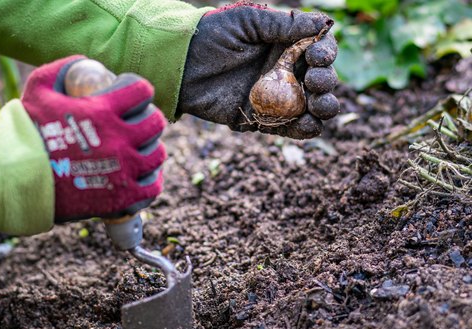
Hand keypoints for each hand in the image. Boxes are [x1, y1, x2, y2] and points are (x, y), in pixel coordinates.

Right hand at [22, 56, 166, 221]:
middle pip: (155, 123)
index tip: (135, 96)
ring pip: (157, 154)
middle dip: (149, 119)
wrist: (16, 178)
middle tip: (138, 124)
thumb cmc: (26, 132)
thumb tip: (84, 63)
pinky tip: (141, 176)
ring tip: (140, 151)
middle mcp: (120, 140)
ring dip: (151, 149)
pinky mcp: (122, 197)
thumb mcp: (39, 88)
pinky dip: (150, 180)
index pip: (142, 91)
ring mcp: (124, 170)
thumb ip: (62, 69)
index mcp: (104, 111)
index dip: (140, 90)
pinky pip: (152, 187)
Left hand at [177, 2, 338, 138]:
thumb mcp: (246, 22)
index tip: (316, 56)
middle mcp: (285, 71)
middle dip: (326, 81)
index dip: (325, 53)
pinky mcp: (263, 119)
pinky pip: (291, 127)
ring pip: (313, 106)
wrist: (182, 67)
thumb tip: (321, 24)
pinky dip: (305, 128)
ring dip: (324, 106)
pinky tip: (308, 123)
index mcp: (285, 45)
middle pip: (321, 79)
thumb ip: (282, 25)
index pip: (319, 49)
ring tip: (317, 103)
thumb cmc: (212, 36)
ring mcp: (276, 97)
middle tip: (313, 80)